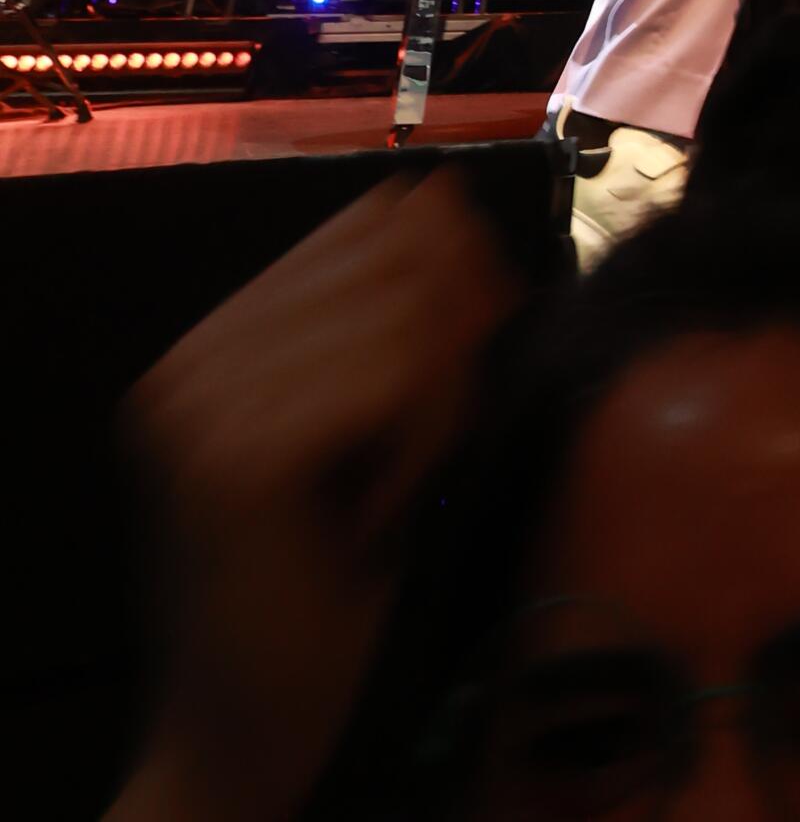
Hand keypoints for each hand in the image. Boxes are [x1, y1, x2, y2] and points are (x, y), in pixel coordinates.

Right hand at [114, 171, 518, 821]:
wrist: (246, 738)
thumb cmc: (327, 589)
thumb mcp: (373, 425)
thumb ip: (398, 318)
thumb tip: (448, 196)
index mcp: (216, 338)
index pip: (375, 221)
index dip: (455, 271)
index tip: (473, 355)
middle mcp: (192, 355)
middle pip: (401, 257)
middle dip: (453, 345)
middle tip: (423, 452)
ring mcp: (201, 400)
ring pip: (409, 318)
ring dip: (439, 404)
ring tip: (392, 488)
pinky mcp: (234, 456)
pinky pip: (395, 381)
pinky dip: (420, 444)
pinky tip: (378, 514)